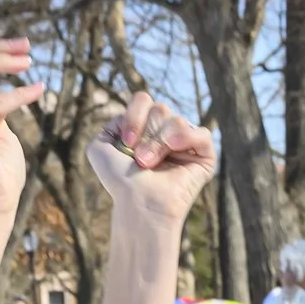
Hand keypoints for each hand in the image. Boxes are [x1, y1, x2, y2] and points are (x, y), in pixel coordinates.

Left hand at [86, 92, 216, 227]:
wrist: (138, 203)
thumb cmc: (120, 181)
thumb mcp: (100, 147)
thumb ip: (110, 124)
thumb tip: (135, 116)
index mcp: (146, 129)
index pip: (144, 100)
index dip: (134, 116)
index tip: (127, 142)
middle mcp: (166, 133)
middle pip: (160, 109)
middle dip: (146, 133)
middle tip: (140, 160)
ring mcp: (186, 144)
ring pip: (176, 120)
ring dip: (158, 142)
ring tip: (149, 164)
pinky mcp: (204, 157)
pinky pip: (202, 133)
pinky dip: (185, 137)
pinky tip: (173, 148)